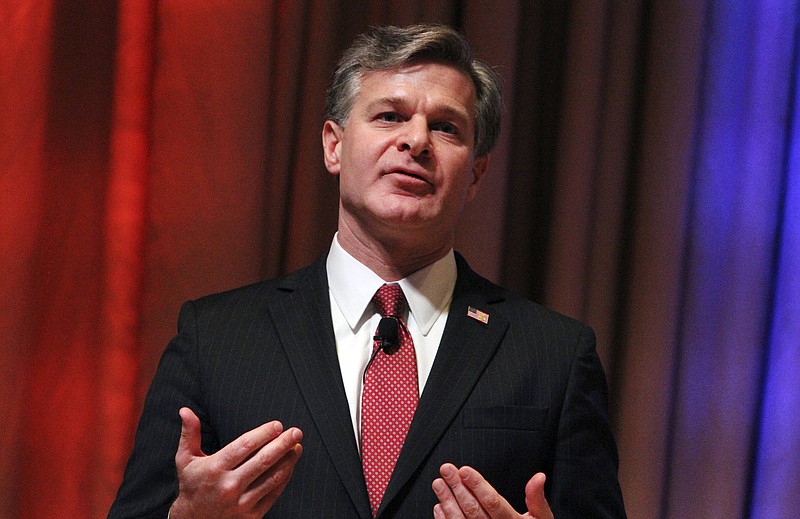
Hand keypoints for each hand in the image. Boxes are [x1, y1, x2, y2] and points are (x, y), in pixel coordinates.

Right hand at [169, 407, 302, 518]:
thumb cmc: (192, 486)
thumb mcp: (186, 460)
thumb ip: (190, 434)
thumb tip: (186, 411)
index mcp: (215, 468)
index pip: (244, 446)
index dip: (263, 434)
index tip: (277, 425)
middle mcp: (229, 486)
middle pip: (263, 460)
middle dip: (283, 444)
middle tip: (296, 432)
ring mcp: (241, 502)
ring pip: (272, 478)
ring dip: (288, 460)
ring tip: (297, 447)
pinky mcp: (250, 515)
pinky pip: (273, 494)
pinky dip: (284, 478)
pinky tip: (290, 466)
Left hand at [432, 464, 553, 518]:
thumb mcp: (541, 518)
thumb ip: (537, 498)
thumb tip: (539, 477)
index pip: (493, 502)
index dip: (477, 485)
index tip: (464, 470)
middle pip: (473, 509)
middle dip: (458, 487)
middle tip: (446, 469)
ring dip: (447, 501)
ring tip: (438, 484)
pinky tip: (439, 506)